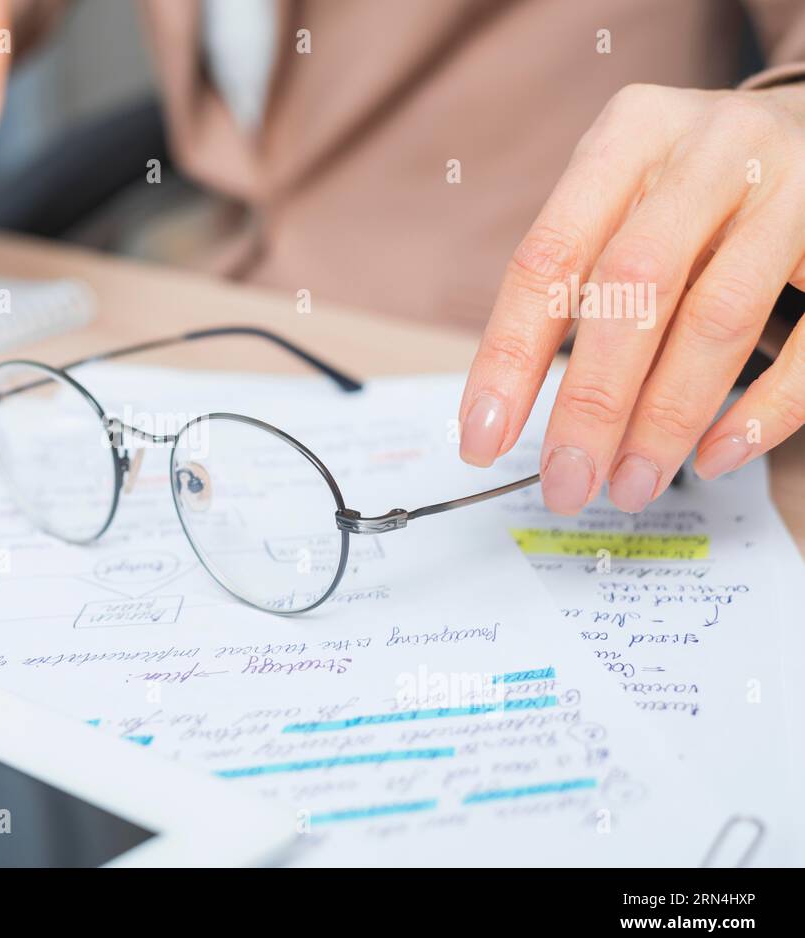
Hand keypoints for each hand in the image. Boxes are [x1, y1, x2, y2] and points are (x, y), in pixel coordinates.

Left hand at [459, 82, 804, 513]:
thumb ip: (575, 281)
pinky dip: (762, 410)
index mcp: (630, 135)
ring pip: (718, 318)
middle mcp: (712, 150)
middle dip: (592, 402)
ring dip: (666, 419)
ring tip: (631, 484)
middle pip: (634, 288)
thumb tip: (509, 410)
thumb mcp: (624, 198)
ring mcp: (794, 187)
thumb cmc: (692, 186)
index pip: (549, 257)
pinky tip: (715, 455)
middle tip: (566, 481)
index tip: (481, 438)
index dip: (509, 356)